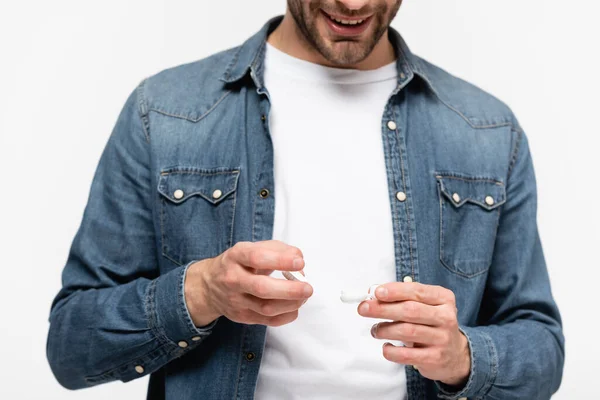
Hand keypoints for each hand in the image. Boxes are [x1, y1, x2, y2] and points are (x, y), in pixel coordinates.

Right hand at [184, 240, 312, 326]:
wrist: (209, 286)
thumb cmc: (239, 264)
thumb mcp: (252, 248)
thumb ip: (278, 249)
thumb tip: (298, 260)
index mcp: (236, 256)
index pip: (257, 257)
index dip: (281, 260)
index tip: (300, 263)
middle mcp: (233, 279)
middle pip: (261, 288)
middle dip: (289, 290)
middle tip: (307, 288)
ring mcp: (236, 300)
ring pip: (266, 308)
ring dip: (291, 303)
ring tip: (303, 296)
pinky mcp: (242, 316)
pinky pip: (268, 321)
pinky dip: (286, 316)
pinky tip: (294, 307)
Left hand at [358, 282, 469, 386]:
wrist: (454, 354)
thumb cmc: (431, 324)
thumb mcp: (424, 306)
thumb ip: (402, 298)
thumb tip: (374, 294)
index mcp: (443, 299)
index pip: (417, 291)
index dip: (395, 291)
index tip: (376, 292)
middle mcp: (446, 317)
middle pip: (410, 310)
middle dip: (383, 309)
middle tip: (364, 309)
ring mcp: (442, 339)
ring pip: (407, 331)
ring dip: (385, 329)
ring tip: (375, 330)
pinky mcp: (435, 358)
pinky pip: (407, 355)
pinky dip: (391, 351)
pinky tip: (386, 347)